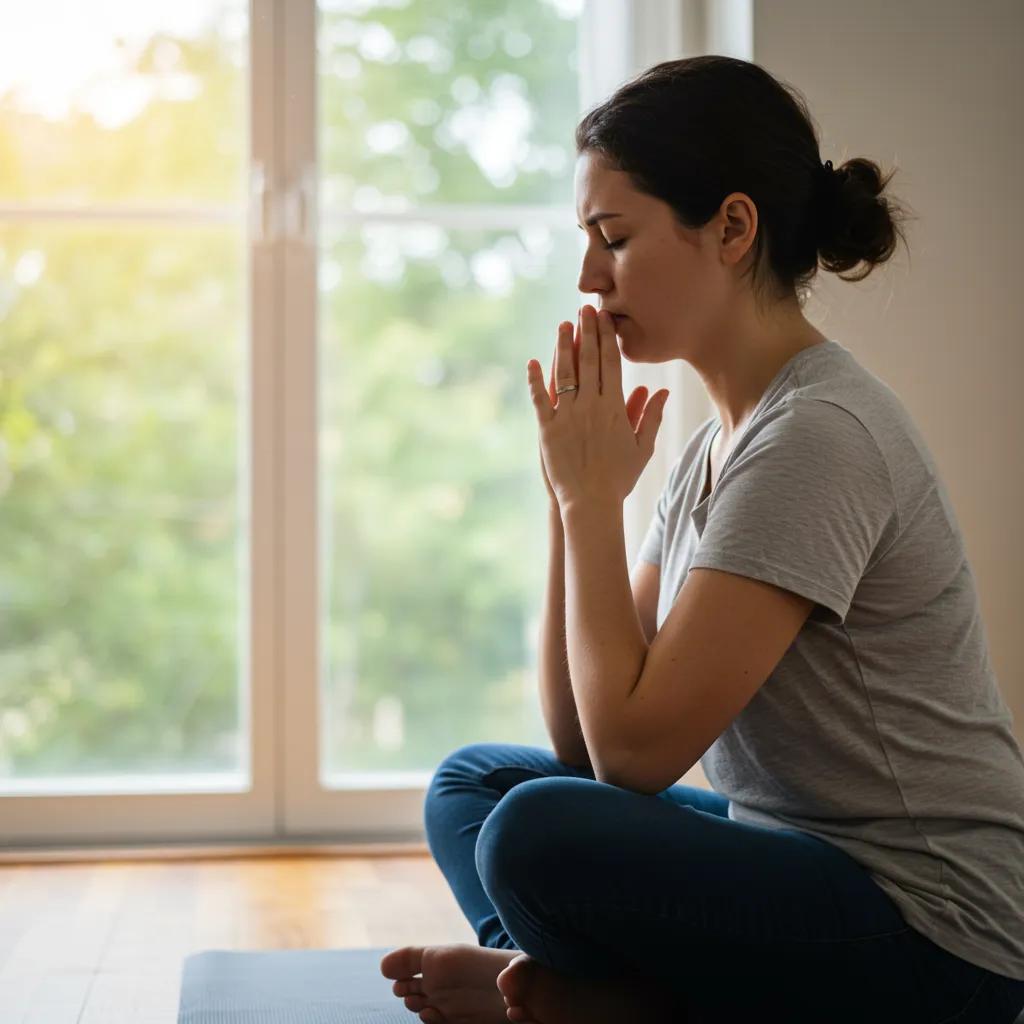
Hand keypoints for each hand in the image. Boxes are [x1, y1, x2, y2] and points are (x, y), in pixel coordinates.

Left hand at [529, 305, 668, 511]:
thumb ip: (651, 416)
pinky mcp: (547, 430)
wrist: (592, 502)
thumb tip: (663, 392)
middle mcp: (591, 407)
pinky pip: (540, 399)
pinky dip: (535, 380)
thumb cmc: (620, 477)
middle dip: (586, 332)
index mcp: (615, 408)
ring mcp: (567, 417)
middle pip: (588, 361)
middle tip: (583, 309)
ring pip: (564, 374)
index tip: (604, 318)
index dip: (607, 338)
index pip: (611, 364)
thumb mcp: (642, 447)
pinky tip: (533, 362)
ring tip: (562, 325)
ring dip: (562, 347)